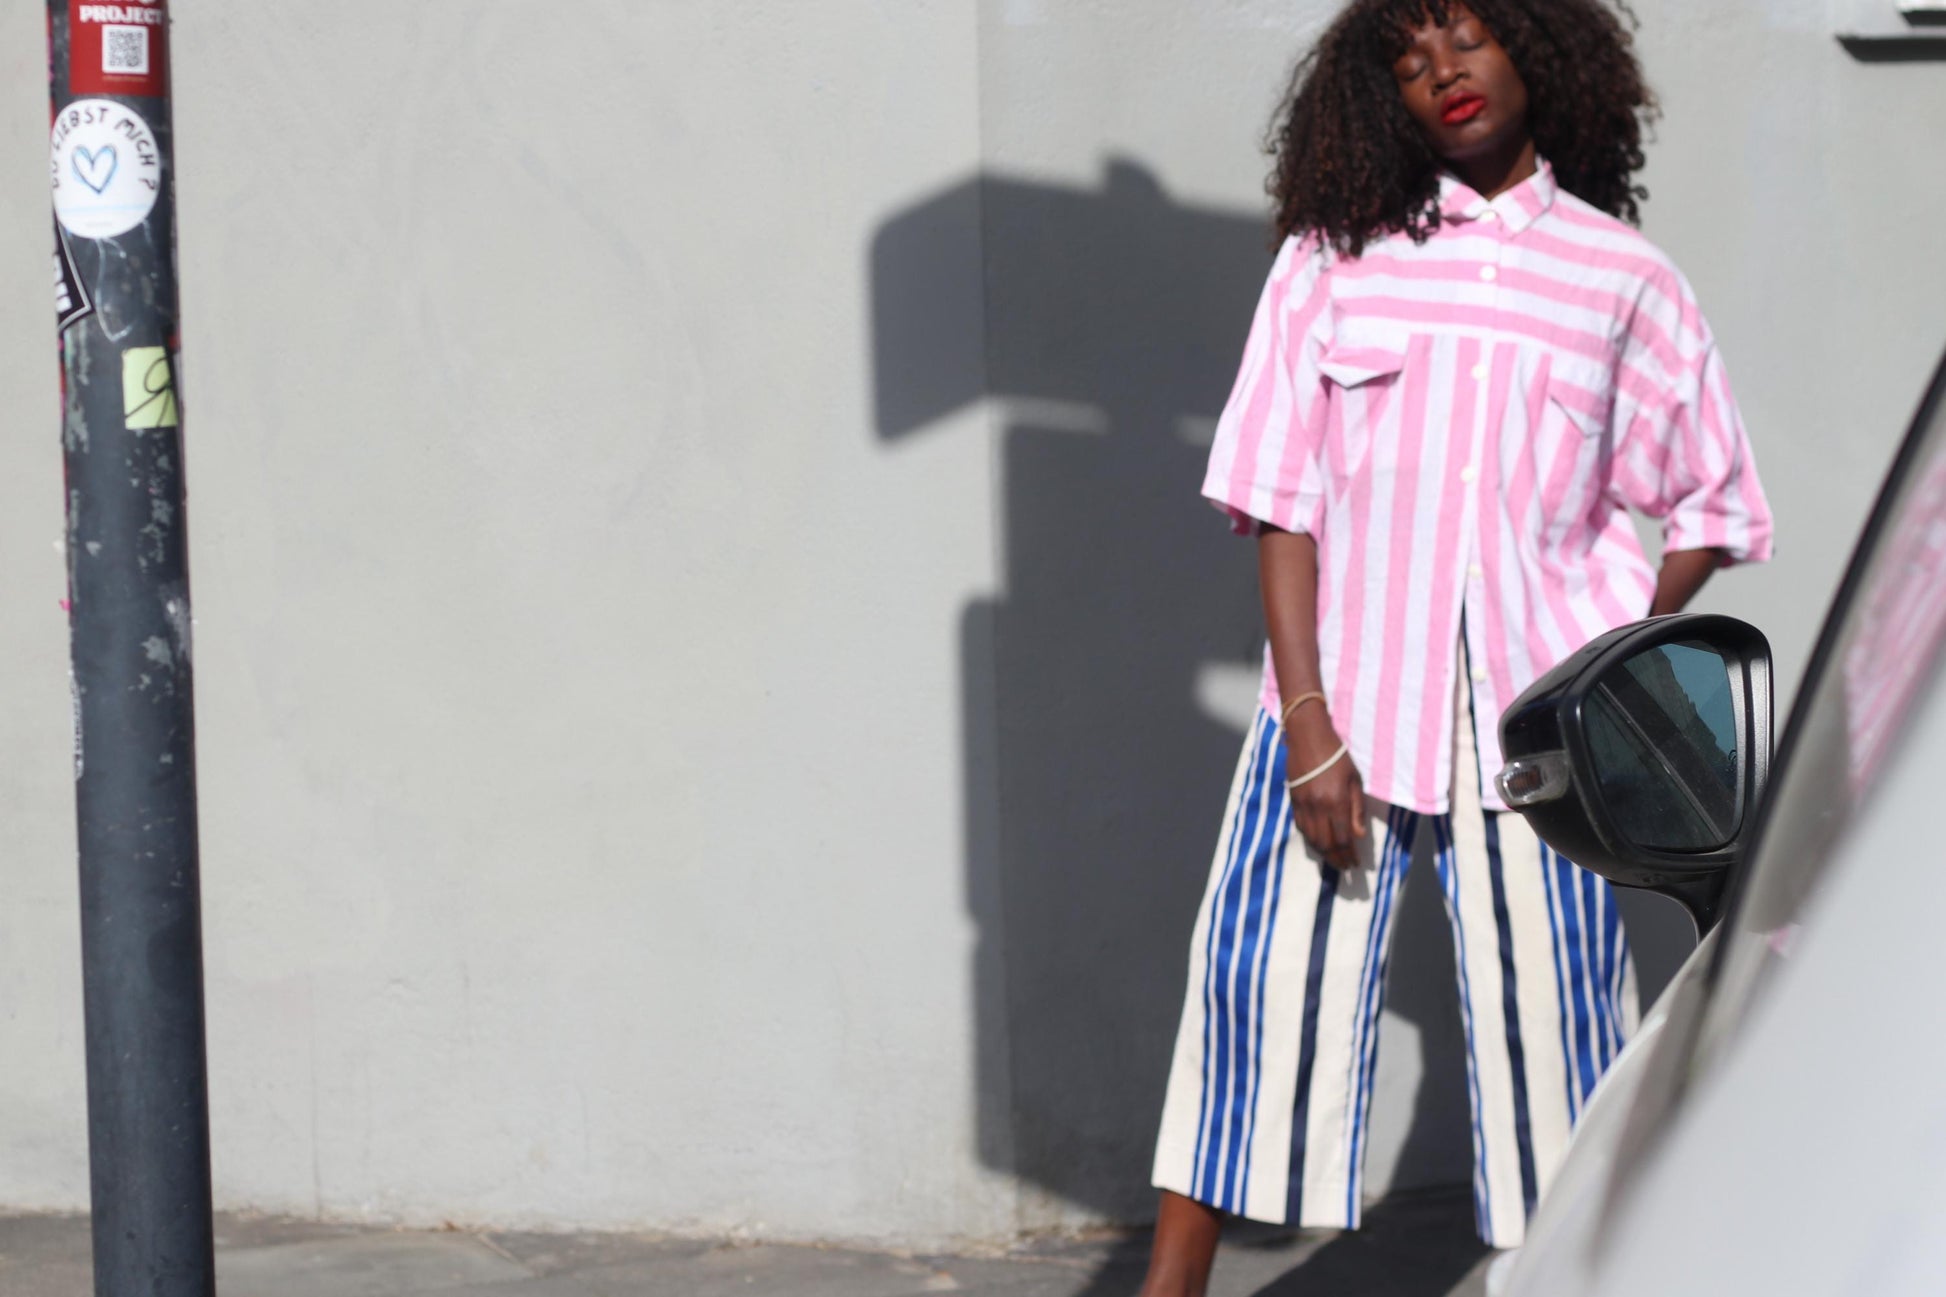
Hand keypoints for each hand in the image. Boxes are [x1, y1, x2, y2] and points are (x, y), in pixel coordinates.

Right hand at [1284, 710, 1366, 870]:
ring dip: (1324, 853)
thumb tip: (1358, 836)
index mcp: (1336, 801)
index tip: (1355, 864)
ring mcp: (1303, 805)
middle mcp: (1318, 807)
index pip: (1344, 838)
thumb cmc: (1337, 755)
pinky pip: (1301, 828)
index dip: (1349, 854)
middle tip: (1345, 868)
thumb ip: (1357, 809)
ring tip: (1333, 860)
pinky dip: (1310, 840)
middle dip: (1337, 859)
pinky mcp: (1293, 801)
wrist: (1308, 737)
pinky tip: (1318, 844)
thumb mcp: (1355, 780)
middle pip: (1327, 843)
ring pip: (1312, 839)